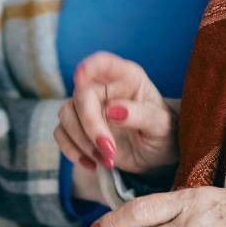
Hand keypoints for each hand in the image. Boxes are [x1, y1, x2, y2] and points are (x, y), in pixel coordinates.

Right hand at [55, 52, 177, 176]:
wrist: (157, 155)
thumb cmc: (163, 133)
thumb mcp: (161, 125)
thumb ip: (140, 114)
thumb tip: (113, 110)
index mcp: (126, 77)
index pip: (103, 62)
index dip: (89, 66)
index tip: (80, 77)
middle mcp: (104, 88)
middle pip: (81, 95)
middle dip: (91, 125)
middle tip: (109, 150)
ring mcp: (89, 107)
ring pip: (67, 115)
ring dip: (82, 141)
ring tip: (108, 159)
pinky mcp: (79, 128)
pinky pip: (61, 134)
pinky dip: (73, 151)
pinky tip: (94, 164)